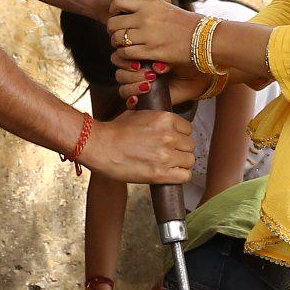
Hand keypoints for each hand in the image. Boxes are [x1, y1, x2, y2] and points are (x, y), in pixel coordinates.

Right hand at [77, 107, 193, 184]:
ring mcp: (166, 155)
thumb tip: (158, 115)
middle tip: (167, 153)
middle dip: (180, 150)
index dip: (180, 136)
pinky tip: (168, 174)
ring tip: (167, 164)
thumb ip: (153, 116)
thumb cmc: (113, 131)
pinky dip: (179, 176)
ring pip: (189, 160)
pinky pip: (185, 176)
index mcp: (165, 118)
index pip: (188, 129)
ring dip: (180, 163)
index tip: (172, 141)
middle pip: (190, 145)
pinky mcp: (160, 173)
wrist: (99, 147)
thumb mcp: (135, 113)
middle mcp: (169, 136)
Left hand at [109, 0, 199, 67]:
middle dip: (113, 30)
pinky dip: (125, 55)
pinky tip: (132, 55)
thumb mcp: (165, 7)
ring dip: (118, 44)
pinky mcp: (151, 51)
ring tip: (124, 45)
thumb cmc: (186, 24)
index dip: (114, 9)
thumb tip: (131, 6)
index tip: (118, 15)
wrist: (205, 38)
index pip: (118, 0)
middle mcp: (146, 17)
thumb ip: (147, 7)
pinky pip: (126, 53)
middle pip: (113, 22)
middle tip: (118, 33)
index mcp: (149, 3)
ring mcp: (148, 35)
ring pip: (117, 39)